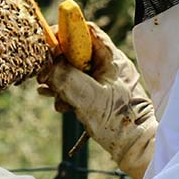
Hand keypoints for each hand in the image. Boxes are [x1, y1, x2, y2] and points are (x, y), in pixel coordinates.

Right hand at [38, 22, 155, 178]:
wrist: (136, 146)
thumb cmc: (118, 121)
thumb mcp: (87, 97)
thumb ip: (65, 77)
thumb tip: (45, 66)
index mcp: (111, 57)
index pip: (86, 32)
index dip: (64, 33)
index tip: (46, 44)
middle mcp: (109, 65)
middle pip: (76, 52)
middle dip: (56, 62)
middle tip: (41, 74)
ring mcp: (105, 80)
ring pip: (75, 70)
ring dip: (58, 80)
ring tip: (46, 91)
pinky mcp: (101, 95)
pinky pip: (79, 86)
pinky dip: (66, 92)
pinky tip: (57, 103)